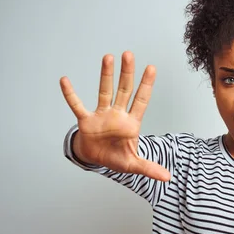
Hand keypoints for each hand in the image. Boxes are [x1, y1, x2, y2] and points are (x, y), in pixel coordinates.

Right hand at [60, 51, 170, 180]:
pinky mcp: (86, 120)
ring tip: (108, 57)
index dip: (147, 85)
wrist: (97, 158)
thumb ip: (149, 168)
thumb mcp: (133, 164)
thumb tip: (168, 178)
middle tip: (129, 54)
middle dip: (127, 73)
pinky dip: (71, 95)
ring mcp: (101, 115)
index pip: (141, 100)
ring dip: (106, 76)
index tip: (152, 68)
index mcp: (131, 123)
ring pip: (104, 92)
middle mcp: (117, 114)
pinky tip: (65, 80)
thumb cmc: (116, 157)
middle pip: (124, 90)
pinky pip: (77, 105)